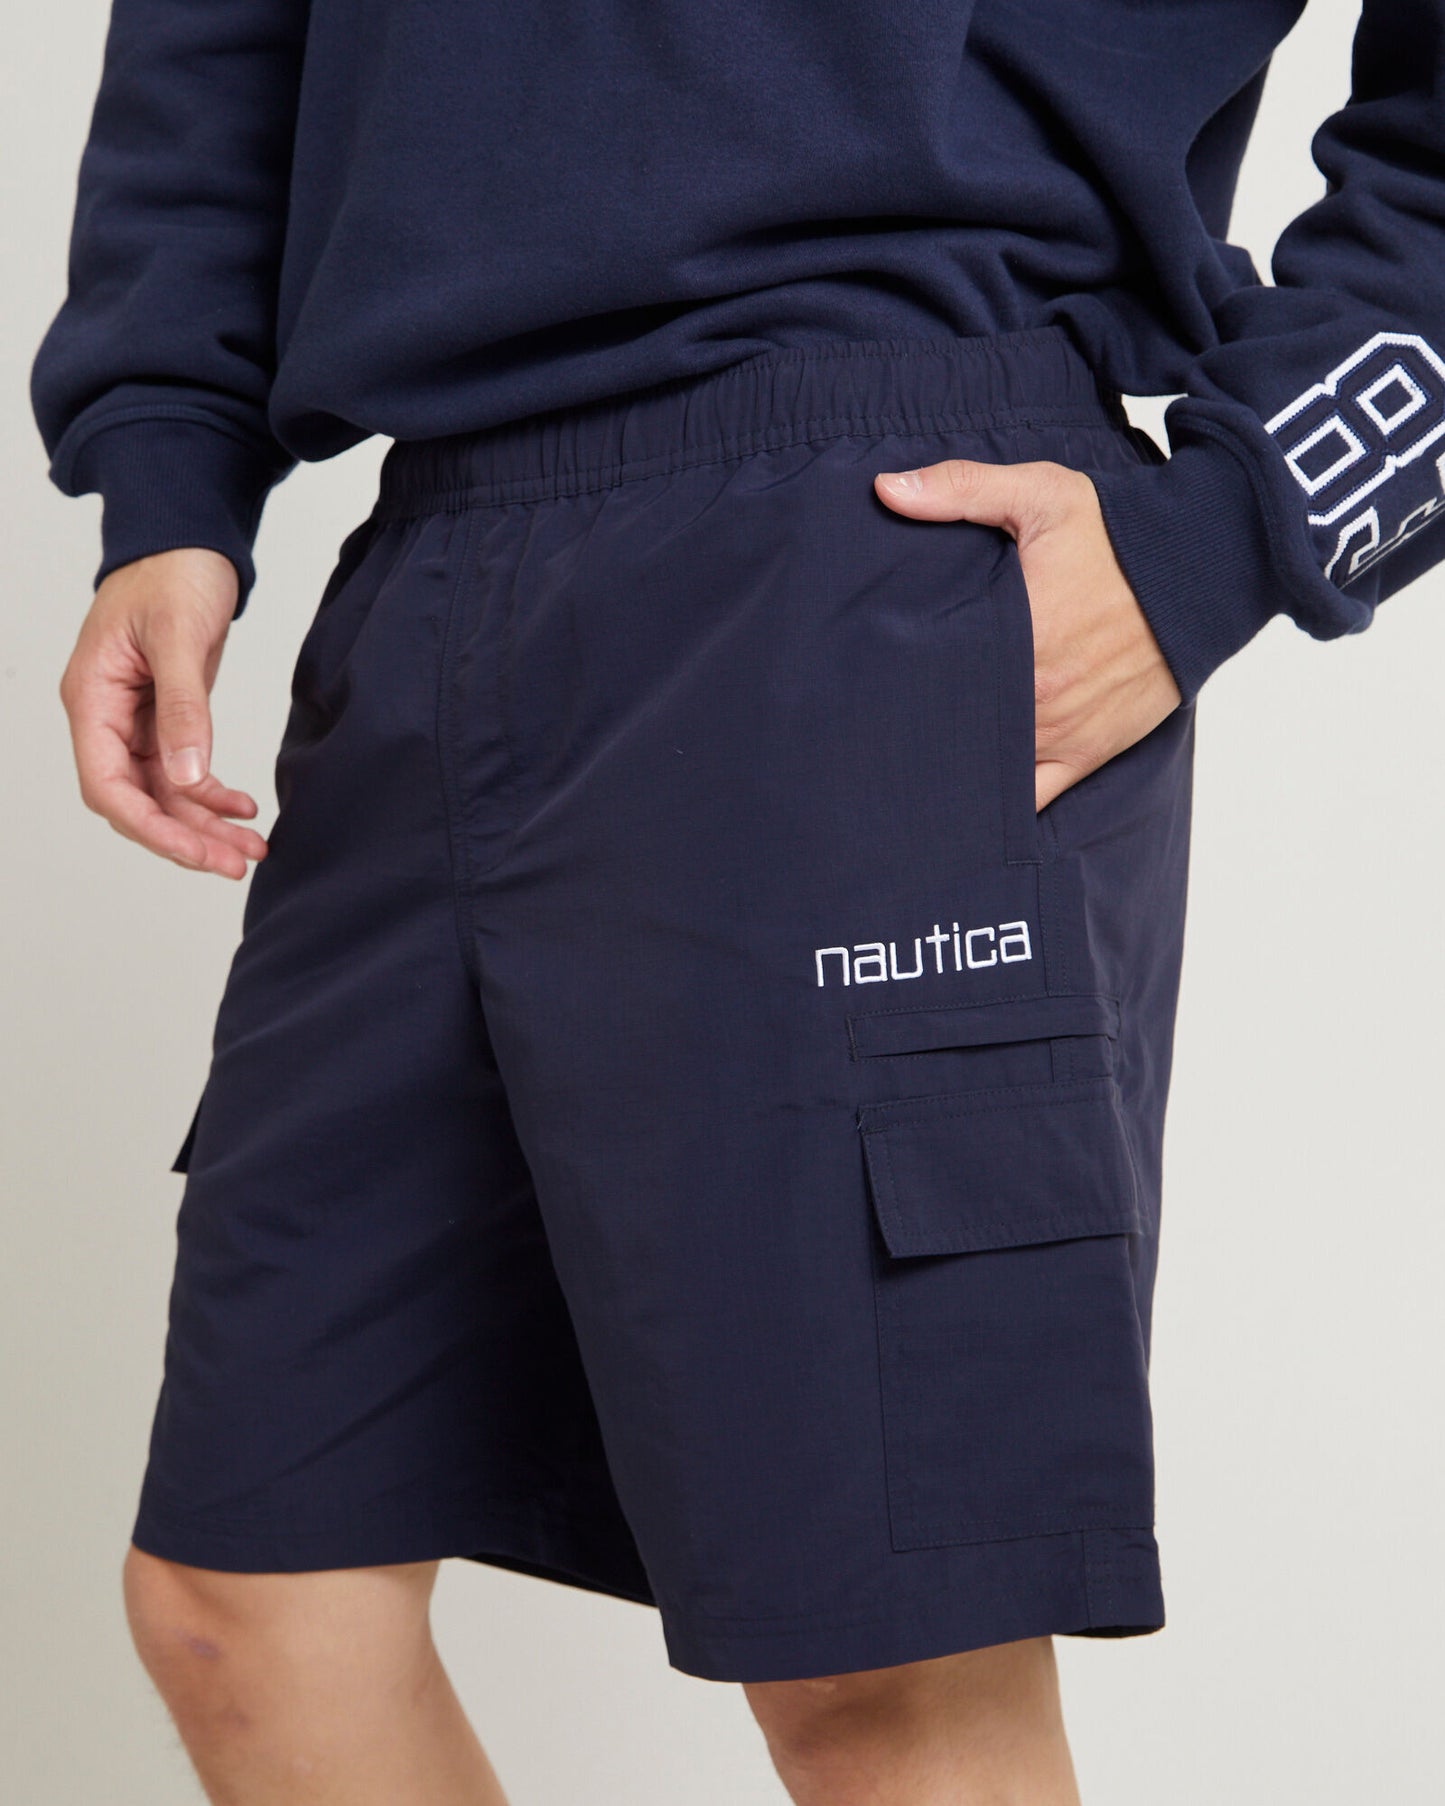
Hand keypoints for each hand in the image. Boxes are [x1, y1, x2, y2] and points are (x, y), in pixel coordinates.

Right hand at [58, 547, 268, 877]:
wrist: (187, 539)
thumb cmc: (172, 573)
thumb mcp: (180, 638)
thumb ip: (183, 708)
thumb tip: (189, 777)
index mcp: (92, 698)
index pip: (107, 785)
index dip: (150, 827)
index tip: (195, 852)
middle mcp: (106, 716)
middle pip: (137, 800)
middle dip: (184, 837)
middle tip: (236, 862)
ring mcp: (134, 720)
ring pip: (164, 793)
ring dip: (204, 824)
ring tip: (251, 847)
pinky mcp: (164, 717)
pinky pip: (183, 772)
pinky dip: (212, 794)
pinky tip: (243, 808)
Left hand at [874, 457, 1182, 810]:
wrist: (1202, 571)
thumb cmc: (1118, 535)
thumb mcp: (1042, 496)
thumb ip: (961, 490)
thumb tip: (886, 489)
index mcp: (1017, 640)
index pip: (933, 682)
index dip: (893, 692)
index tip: (865, 689)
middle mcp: (1036, 698)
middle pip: (955, 733)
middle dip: (916, 736)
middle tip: (870, 735)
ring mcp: (1060, 733)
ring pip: (988, 774)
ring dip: (953, 772)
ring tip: (908, 772)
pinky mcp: (1086, 754)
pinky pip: (1033, 799)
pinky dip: (1000, 805)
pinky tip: (961, 809)